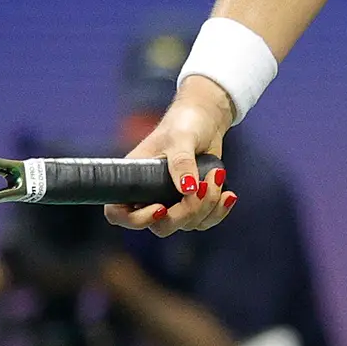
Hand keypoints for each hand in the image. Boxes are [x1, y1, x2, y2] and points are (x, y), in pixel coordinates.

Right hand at [105, 76, 238, 234]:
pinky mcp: (193, 203)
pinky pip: (204, 221)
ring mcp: (172, 202)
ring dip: (207, 206)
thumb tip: (188, 190)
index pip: (119, 213)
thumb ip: (182, 162)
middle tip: (203, 185)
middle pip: (161, 226)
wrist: (206, 119)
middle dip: (187, 212)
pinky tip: (228, 195)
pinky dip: (218, 211)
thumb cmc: (185, 122)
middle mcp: (149, 195)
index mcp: (134, 179)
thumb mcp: (181, 138)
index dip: (136, 220)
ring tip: (217, 175)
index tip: (160, 208)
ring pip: (186, 224)